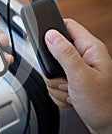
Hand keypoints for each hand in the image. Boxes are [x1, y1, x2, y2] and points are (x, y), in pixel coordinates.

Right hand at [44, 18, 111, 132]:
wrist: (107, 127)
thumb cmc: (104, 105)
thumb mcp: (81, 77)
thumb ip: (65, 54)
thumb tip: (50, 35)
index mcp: (90, 48)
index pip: (67, 26)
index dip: (53, 29)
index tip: (43, 40)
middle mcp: (83, 57)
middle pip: (53, 51)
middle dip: (53, 70)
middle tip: (65, 79)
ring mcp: (77, 70)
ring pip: (51, 70)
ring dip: (56, 85)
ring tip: (71, 91)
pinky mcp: (72, 82)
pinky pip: (53, 83)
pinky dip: (58, 93)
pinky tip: (71, 97)